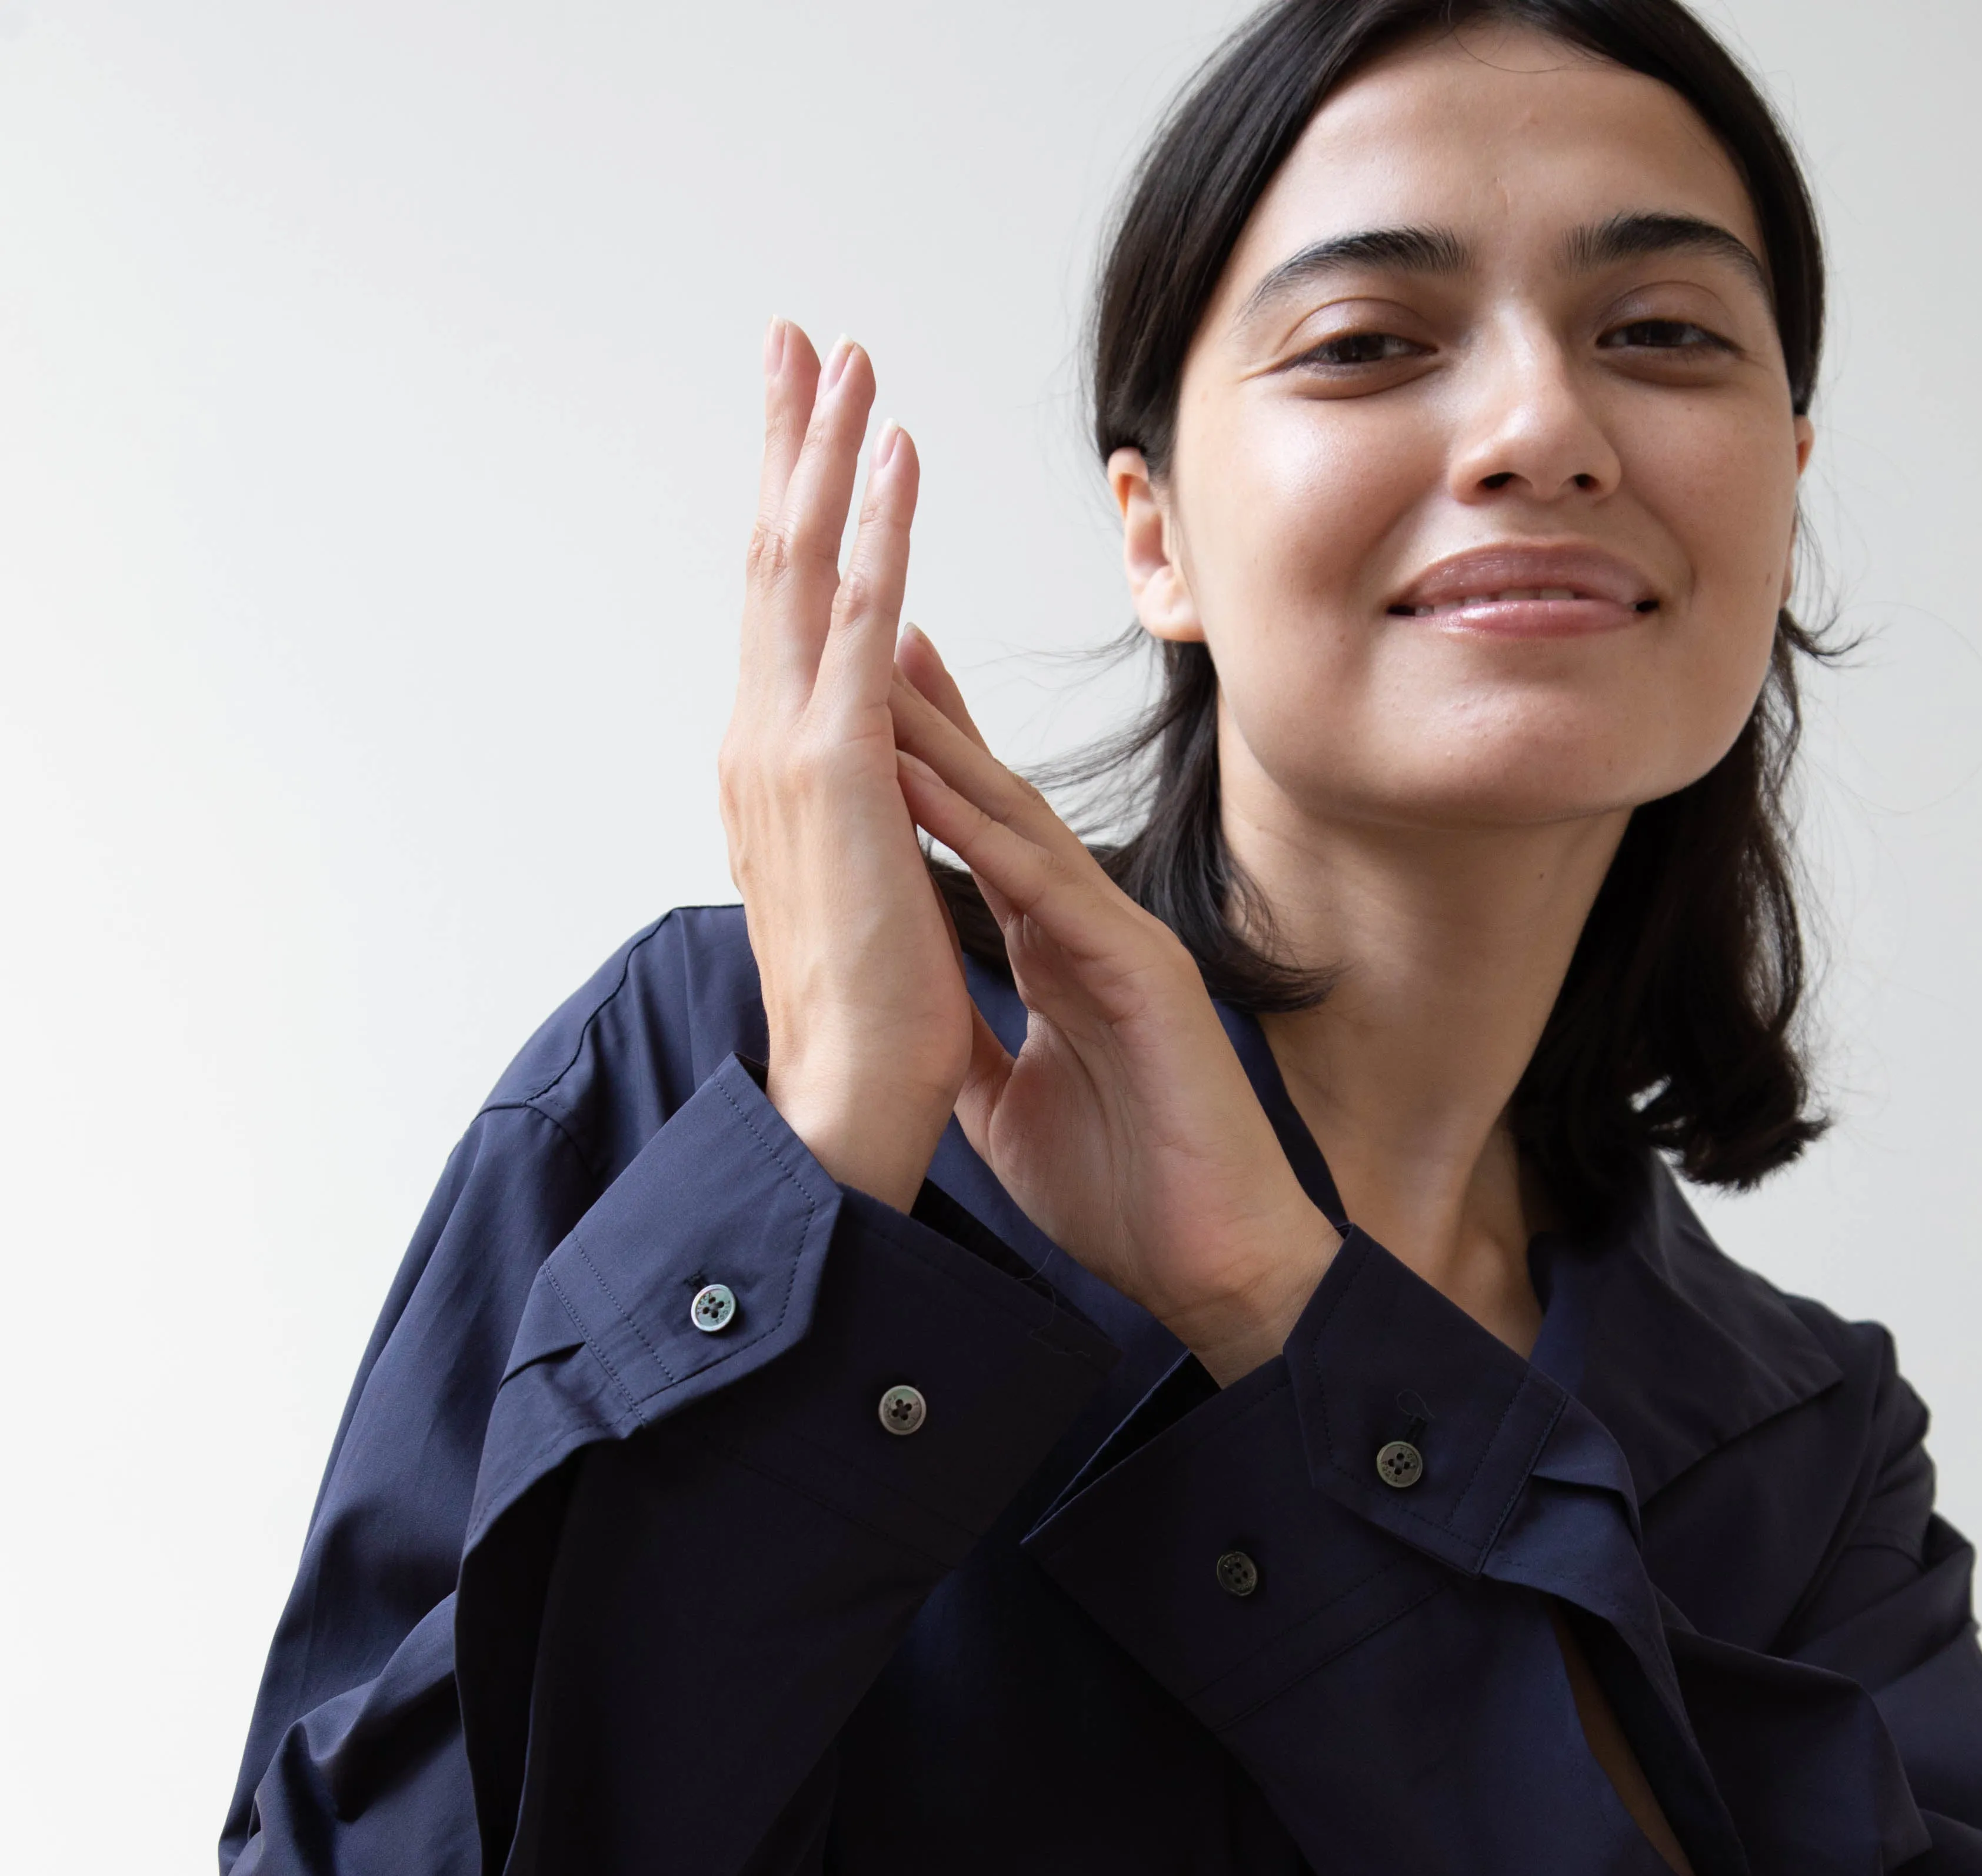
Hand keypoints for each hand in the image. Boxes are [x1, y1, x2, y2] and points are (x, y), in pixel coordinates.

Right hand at [718, 324, 991, 1208]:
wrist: (847, 1102)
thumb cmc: (868, 1018)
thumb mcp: (857, 885)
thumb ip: (853, 814)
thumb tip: (867, 772)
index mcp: (768, 773)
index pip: (778, 615)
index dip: (789, 509)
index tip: (806, 425)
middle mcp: (758, 745)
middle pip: (769, 561)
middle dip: (786, 445)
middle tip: (799, 339)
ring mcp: (789, 754)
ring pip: (802, 567)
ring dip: (825, 454)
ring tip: (847, 359)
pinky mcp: (842, 773)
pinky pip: (860, 621)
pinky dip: (875, 528)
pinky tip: (893, 452)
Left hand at [888, 636, 1340, 1381]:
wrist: (1214, 1267)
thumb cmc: (1128, 1194)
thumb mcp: (1004, 1108)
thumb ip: (963, 1040)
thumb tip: (904, 1007)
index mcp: (1059, 960)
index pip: (978, 844)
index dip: (922, 773)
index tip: (860, 705)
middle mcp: (1092, 933)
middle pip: (999, 804)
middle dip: (932, 719)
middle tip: (865, 627)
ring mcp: (1123, 946)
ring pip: (1024, 825)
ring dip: (948, 747)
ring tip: (881, 670)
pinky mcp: (1146, 977)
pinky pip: (1053, 891)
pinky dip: (985, 835)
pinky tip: (930, 781)